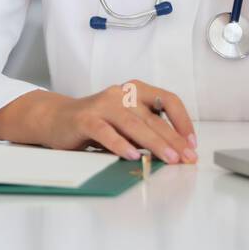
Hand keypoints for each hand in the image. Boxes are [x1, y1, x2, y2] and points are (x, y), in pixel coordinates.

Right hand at [0, 82, 197, 162]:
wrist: (56, 118)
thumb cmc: (96, 122)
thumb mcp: (125, 122)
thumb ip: (146, 130)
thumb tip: (175, 151)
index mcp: (135, 91)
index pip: (167, 100)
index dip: (183, 121)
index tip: (192, 142)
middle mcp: (122, 93)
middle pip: (153, 117)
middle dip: (173, 139)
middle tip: (186, 158)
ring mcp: (103, 104)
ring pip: (133, 124)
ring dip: (154, 143)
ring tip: (168, 158)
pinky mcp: (85, 119)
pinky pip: (106, 132)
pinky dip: (120, 144)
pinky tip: (131, 156)